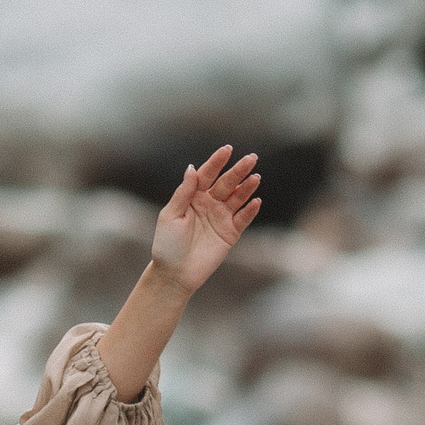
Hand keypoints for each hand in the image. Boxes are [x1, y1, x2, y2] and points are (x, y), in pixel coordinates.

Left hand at [148, 146, 261, 295]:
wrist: (174, 273)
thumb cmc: (167, 244)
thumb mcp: (170, 216)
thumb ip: (183, 193)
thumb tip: (192, 168)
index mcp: (192, 196)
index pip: (206, 175)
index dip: (217, 162)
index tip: (227, 150)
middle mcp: (209, 204)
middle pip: (226, 183)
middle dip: (238, 170)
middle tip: (252, 158)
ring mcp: (221, 217)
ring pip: (237, 198)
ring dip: (247, 187)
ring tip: (256, 177)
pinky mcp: (230, 233)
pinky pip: (243, 219)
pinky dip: (250, 210)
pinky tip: (256, 201)